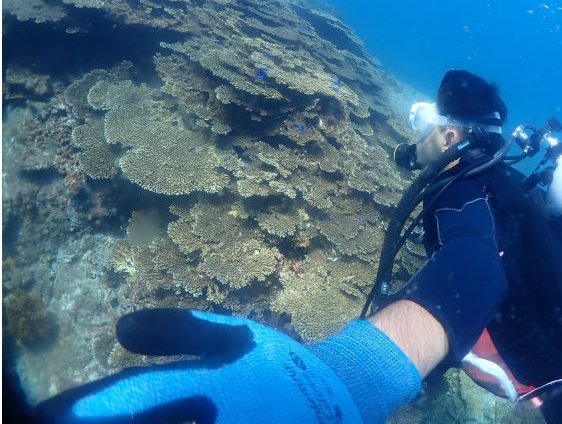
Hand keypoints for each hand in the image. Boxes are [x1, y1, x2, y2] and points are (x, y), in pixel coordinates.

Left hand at [36, 308, 362, 422]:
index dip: (83, 409)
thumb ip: (177, 331)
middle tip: (64, 418)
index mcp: (201, 389)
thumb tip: (119, 327)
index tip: (48, 410)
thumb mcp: (232, 336)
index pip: (124, 403)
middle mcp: (204, 423)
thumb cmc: (276, 365)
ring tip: (100, 422)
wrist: (333, 403)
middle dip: (99, 422)